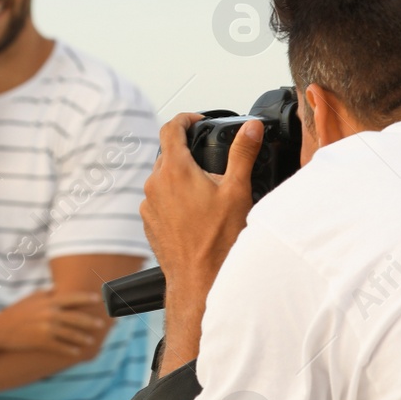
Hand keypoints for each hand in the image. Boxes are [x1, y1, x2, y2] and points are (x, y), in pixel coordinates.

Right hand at [0, 290, 109, 357]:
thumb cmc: (15, 313)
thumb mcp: (30, 299)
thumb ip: (46, 294)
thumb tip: (58, 289)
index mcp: (48, 302)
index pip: (72, 298)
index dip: (86, 298)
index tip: (98, 299)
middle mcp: (49, 314)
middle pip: (76, 317)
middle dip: (90, 321)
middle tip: (101, 324)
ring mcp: (46, 329)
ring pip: (71, 334)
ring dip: (83, 338)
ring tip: (91, 341)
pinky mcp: (42, 342)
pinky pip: (60, 347)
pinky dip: (70, 350)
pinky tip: (77, 353)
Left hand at [140, 114, 260, 371]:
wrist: (199, 280)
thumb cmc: (217, 241)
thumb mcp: (237, 191)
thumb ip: (242, 153)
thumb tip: (251, 128)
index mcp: (174, 171)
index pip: (170, 129)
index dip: (185, 119)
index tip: (197, 121)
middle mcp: (155, 185)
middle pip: (167, 154)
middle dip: (188, 153)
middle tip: (211, 162)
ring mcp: (148, 205)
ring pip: (162, 179)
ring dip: (181, 178)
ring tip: (206, 192)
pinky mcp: (149, 223)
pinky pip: (159, 201)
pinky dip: (174, 199)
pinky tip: (195, 213)